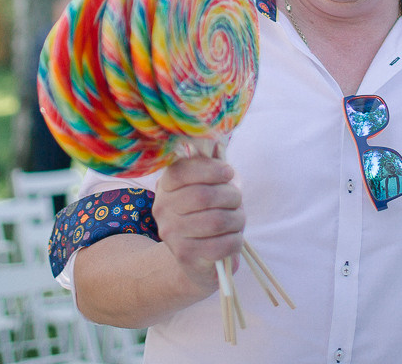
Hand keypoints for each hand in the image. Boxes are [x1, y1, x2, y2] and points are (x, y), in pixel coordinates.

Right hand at [153, 155, 244, 295]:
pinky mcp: (186, 257)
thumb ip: (212, 166)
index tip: (228, 173)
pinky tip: (233, 238)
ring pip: (216, 221)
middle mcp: (163, 209)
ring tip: (238, 219)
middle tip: (236, 200)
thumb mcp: (208, 187)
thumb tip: (218, 141)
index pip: (183, 171)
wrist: (197, 259)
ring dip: (237, 219)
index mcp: (166, 185)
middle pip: (204, 196)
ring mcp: (172, 234)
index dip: (211, 169)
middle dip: (231, 196)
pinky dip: (235, 240)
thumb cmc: (208, 214)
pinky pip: (221, 245)